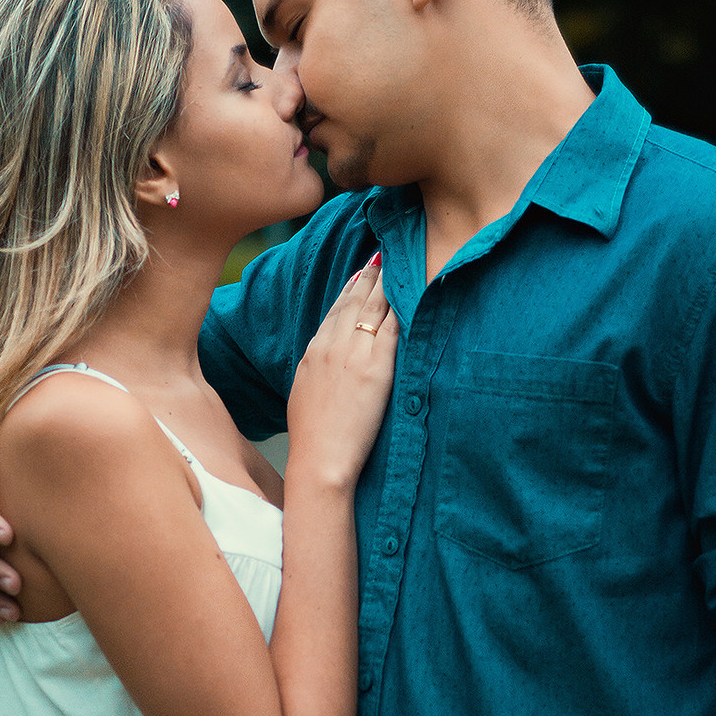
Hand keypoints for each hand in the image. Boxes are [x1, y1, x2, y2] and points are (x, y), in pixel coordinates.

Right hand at [286, 256, 398, 489]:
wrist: (319, 460)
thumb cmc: (313, 439)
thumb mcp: (305, 395)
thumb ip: (318, 371)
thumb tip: (326, 365)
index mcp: (313, 352)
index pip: (335, 311)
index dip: (350, 289)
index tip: (361, 273)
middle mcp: (332, 345)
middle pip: (354, 301)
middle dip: (369, 276)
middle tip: (382, 255)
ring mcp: (354, 354)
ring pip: (373, 307)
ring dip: (386, 282)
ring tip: (397, 262)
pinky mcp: (376, 368)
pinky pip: (393, 326)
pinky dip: (400, 305)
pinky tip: (411, 291)